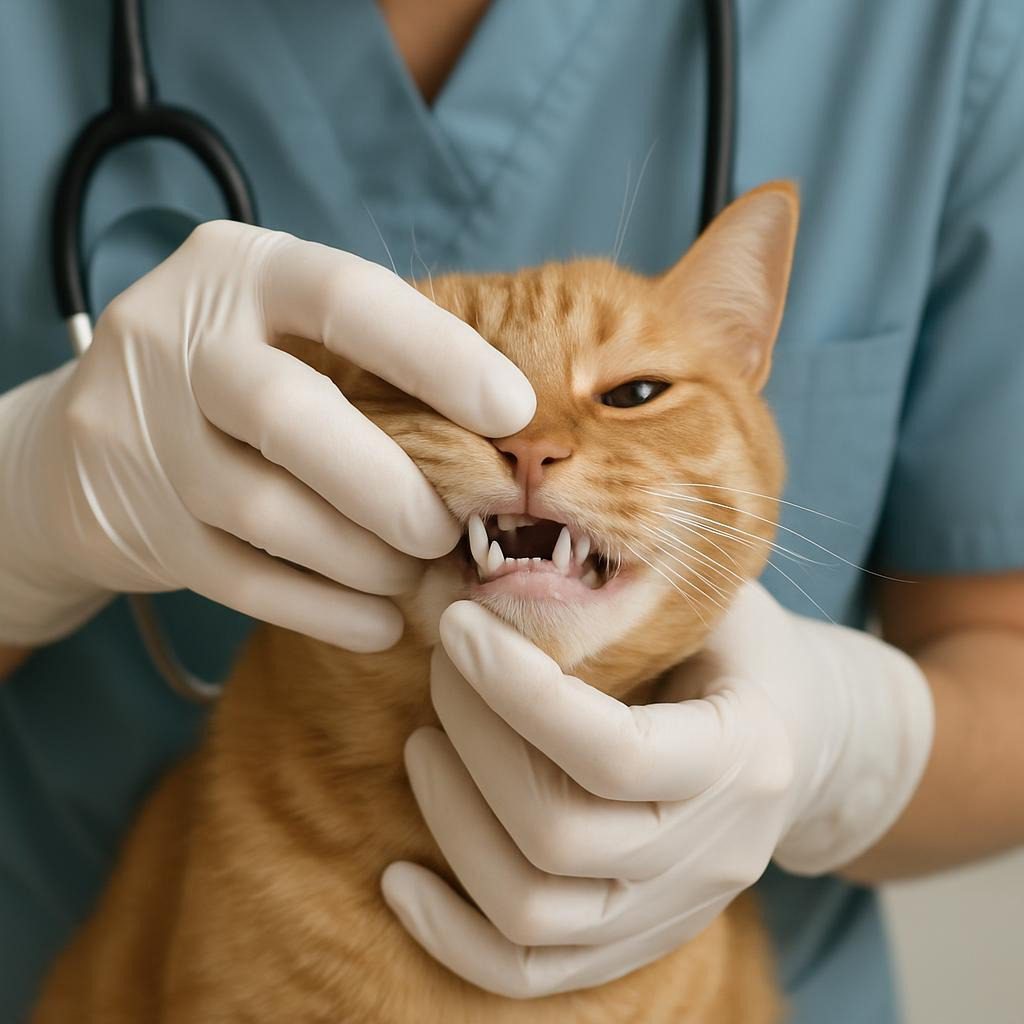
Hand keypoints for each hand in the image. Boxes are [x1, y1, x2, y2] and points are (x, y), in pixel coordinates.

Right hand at [0, 222, 533, 647]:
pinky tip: (378, 622)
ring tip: (413, 571)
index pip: (344, 296)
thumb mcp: (287, 326)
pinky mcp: (137, 526)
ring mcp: (143, 437)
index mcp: (240, 271)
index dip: (436, 355)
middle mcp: (177, 340)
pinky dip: (325, 611)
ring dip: (363, 557)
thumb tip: (505, 430)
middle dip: (390, 485)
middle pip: (289, 413)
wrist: (80, 444)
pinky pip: (241, 583)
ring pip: (266, 511)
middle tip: (450, 529)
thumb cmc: (237, 375)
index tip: (512, 411)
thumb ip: (372, 355)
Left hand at [381, 584, 933, 996]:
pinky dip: (450, 934)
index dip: (518, 692)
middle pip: (558, 834)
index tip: (459, 626)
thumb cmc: (743, 649)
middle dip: (474, 741)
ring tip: (422, 743)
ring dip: (452, 821)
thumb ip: (637, 584)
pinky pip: (529, 973)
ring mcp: (674, 913)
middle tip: (441, 666)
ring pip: (532, 908)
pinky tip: (399, 878)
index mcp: (746, 757)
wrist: (802, 738)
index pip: (614, 753)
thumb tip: (511, 550)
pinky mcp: (633, 943)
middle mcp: (715, 854)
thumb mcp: (716, 598)